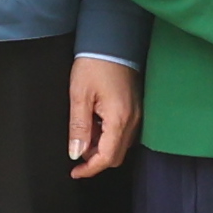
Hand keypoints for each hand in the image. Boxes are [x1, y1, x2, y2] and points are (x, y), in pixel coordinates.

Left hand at [63, 55, 133, 178]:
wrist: (112, 40)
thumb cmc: (95, 64)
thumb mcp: (79, 96)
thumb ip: (78, 128)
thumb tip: (76, 153)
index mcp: (119, 119)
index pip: (107, 157)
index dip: (90, 169)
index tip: (75, 172)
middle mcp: (133, 120)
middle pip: (116, 155)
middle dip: (96, 159)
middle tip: (77, 150)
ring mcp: (137, 114)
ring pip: (121, 144)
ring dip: (102, 146)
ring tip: (84, 132)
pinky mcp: (136, 107)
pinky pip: (124, 131)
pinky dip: (109, 135)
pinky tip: (95, 122)